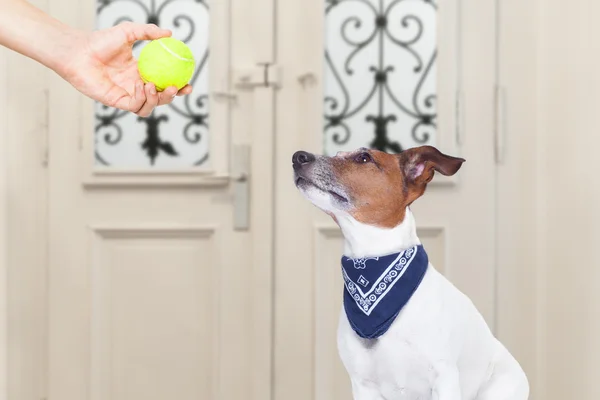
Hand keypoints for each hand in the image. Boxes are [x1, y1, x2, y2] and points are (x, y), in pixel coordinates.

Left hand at [59, 22, 192, 116]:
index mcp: (141, 71)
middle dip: (172, 96)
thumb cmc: (99, 41)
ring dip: (156, 99)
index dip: (178, 85)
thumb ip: (148, 32)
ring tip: (153, 86)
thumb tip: (170, 33)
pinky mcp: (117, 102)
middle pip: (160, 97)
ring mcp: (127, 95)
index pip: (163, 82)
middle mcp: (136, 85)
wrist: (78, 52)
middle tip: (177, 88)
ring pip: (150, 106)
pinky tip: (140, 85)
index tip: (188, 82)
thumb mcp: (128, 31)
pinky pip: (136, 106)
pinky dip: (142, 98)